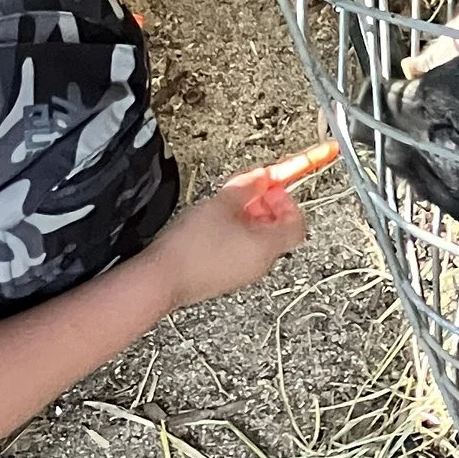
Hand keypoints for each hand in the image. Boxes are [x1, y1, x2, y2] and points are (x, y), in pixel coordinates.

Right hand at [144, 170, 309, 309]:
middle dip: (266, 207)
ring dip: (249, 220)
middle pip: (278, 232)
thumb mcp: (222, 204)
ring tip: (227, 207)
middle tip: (249, 193)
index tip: (271, 188)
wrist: (161, 279)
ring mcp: (243, 274)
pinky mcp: (226, 278)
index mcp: (267, 247)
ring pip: (258, 242)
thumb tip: (261, 177)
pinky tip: (215, 225)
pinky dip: (236, 235)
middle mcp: (261, 264)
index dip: (287, 201)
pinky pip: (241, 253)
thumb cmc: (190, 247)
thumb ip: (247, 187)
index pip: (297, 224)